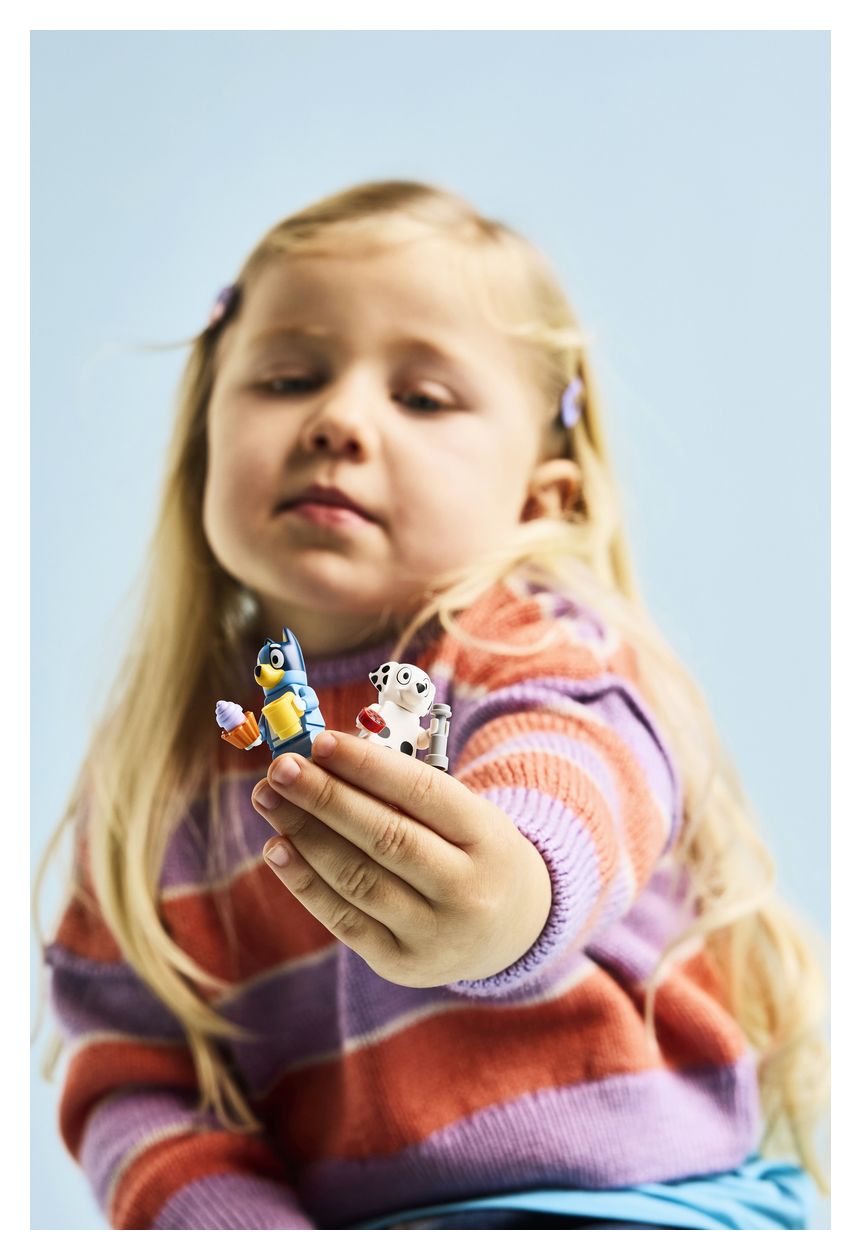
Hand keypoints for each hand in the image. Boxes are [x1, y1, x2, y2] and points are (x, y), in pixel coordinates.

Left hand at [250, 731, 551, 987]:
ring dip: (305, 835)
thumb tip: (323, 761)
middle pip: (385, 837)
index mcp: (486, 838)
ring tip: (268, 800)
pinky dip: (305, 882)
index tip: (321, 742)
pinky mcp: (401, 964)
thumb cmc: (469, 853)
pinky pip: (344, 920)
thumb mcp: (463, 816)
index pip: (421, 793)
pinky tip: (277, 848)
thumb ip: (403, 793)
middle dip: (325, 798)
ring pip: (358, 879)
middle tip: (281, 768)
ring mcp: (434, 933)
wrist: (508, 931)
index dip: (368, 766)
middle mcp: (466, 889)